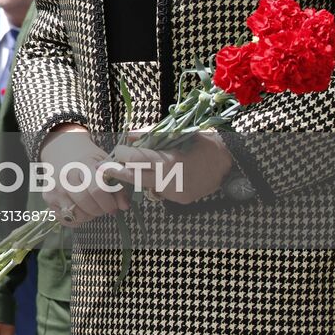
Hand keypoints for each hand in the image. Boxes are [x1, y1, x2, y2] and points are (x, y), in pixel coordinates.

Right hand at [41, 125, 127, 226]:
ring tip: (92, 206)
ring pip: (77, 215)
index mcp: (81, 165)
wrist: (61, 150)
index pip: (97, 190)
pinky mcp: (48, 198)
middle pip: (87, 205)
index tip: (114, 205)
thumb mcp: (104, 164)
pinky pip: (65, 219)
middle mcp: (65, 177)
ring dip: (89, 215)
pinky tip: (80, 209)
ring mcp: (54, 189)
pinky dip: (76, 219)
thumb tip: (124, 206)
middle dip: (100, 210)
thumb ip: (116, 185)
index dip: (109, 202)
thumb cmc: (86, 158)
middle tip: (104, 207)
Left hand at [105, 132, 232, 203]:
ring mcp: (174, 193)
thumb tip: (129, 136)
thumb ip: (151, 135)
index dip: (122, 155)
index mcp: (167, 162)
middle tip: (105, 167)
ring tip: (127, 168)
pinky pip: (160, 191)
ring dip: (136, 177)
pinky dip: (154, 183)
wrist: (229, 164)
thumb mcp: (177, 134)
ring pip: (146, 186)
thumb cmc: (202, 144)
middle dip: (119, 172)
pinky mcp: (179, 200)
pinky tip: (155, 175)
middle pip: (134, 178)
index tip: (115, 151)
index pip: (135, 160)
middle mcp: (169, 181)